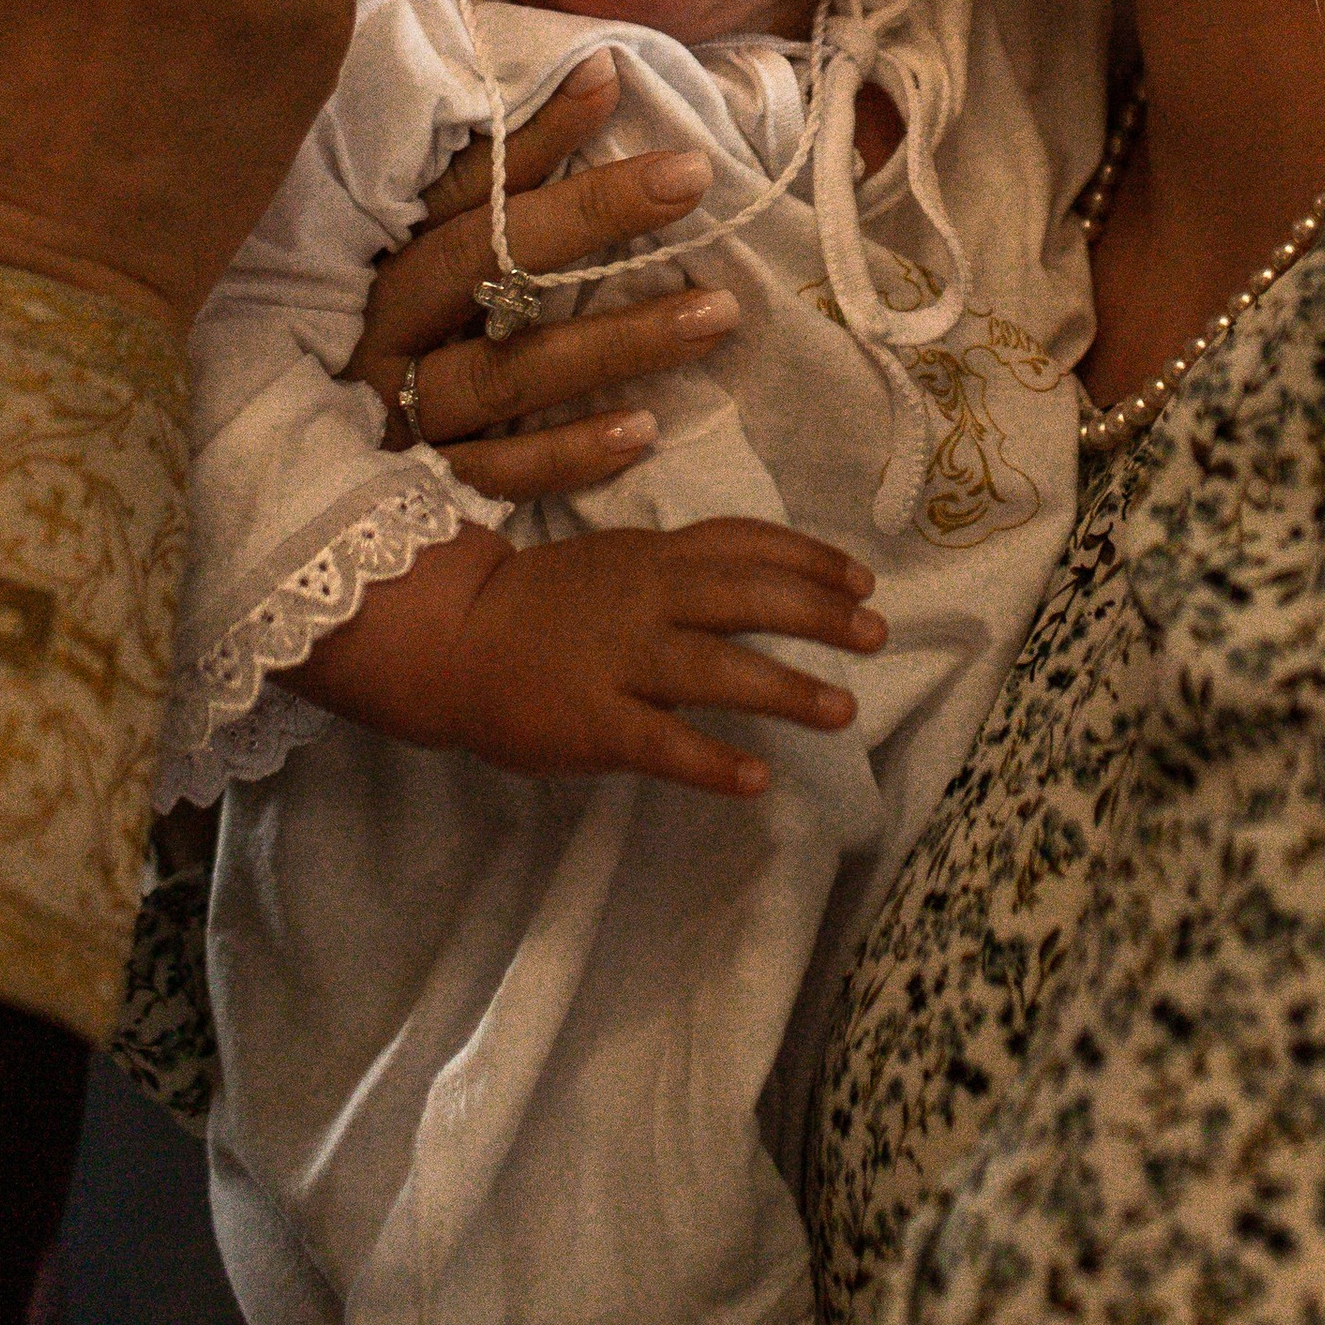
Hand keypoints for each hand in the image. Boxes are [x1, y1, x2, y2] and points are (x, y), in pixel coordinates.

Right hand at [293, 515, 887, 796]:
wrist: (447, 637)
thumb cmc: (534, 606)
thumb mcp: (611, 565)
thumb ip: (675, 572)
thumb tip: (758, 584)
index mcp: (650, 557)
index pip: (744, 544)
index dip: (809, 558)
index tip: (861, 577)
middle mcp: (645, 600)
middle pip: (749, 597)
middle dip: (820, 613)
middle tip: (877, 632)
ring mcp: (619, 660)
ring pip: (719, 670)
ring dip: (788, 690)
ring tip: (843, 710)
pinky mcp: (594, 722)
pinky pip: (664, 744)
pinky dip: (715, 763)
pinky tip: (757, 780)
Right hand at [340, 63, 745, 503]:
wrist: (291, 464)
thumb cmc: (398, 325)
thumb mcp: (432, 239)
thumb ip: (507, 165)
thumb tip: (598, 70)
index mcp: (381, 253)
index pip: (459, 188)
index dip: (534, 136)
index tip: (611, 81)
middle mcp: (382, 326)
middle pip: (480, 265)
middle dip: (586, 218)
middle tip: (689, 180)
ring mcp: (396, 410)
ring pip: (505, 374)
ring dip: (613, 344)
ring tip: (714, 313)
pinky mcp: (418, 483)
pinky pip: (496, 473)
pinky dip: (566, 455)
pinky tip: (643, 431)